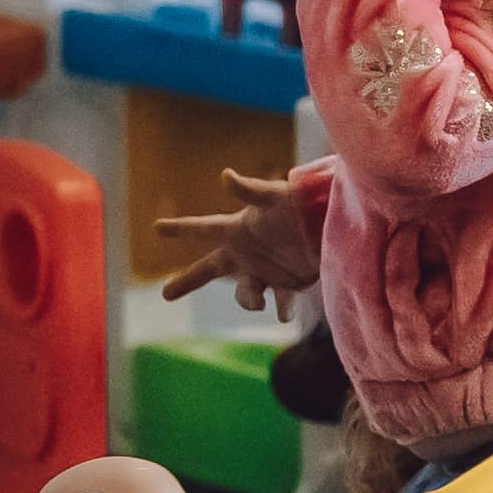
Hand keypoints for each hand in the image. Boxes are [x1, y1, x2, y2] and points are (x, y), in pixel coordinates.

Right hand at [156, 167, 321, 308]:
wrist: (336, 224)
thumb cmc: (304, 204)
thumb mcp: (276, 196)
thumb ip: (251, 189)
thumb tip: (225, 175)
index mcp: (239, 229)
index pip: (203, 228)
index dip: (180, 228)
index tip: (157, 227)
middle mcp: (248, 251)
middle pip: (210, 268)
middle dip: (188, 280)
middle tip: (165, 293)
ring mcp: (267, 268)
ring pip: (245, 293)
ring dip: (248, 301)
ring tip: (260, 304)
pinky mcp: (289, 282)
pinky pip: (280, 303)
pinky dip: (282, 311)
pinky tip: (284, 317)